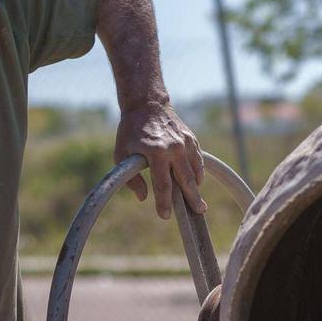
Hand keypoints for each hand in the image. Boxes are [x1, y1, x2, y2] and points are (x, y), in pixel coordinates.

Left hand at [114, 103, 205, 220]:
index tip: (165, 215)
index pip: (163, 184)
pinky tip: (196, 182)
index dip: (164, 202)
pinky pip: (198, 160)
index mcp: (156, 152)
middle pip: (186, 180)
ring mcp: (185, 143)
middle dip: (192, 198)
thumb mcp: (121, 154)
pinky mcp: (191, 139)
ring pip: (195, 170)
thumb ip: (131, 178)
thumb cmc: (131, 131)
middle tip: (199, 212)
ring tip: (198, 202)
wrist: (147, 105)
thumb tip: (143, 198)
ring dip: (196, 187)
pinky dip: (198, 172)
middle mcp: (174, 148)